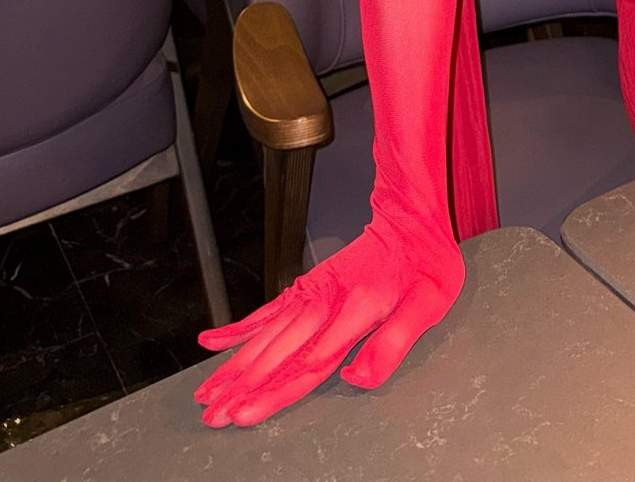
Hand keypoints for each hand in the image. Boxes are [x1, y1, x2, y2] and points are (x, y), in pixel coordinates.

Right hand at [193, 219, 464, 426]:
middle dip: (241, 387)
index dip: (273, 391)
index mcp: (355, 310)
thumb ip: (393, 343)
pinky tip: (213, 341)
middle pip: (277, 353)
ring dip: (234, 365)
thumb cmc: (425, 260)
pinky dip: (238, 327)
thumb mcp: (428, 303)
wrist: (411, 217)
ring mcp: (312, 293)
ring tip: (205, 393)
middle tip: (212, 415)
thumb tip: (356, 377)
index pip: (307, 361)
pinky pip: (267, 309)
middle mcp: (326, 301)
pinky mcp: (308, 287)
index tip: (245, 413)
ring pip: (265, 335)